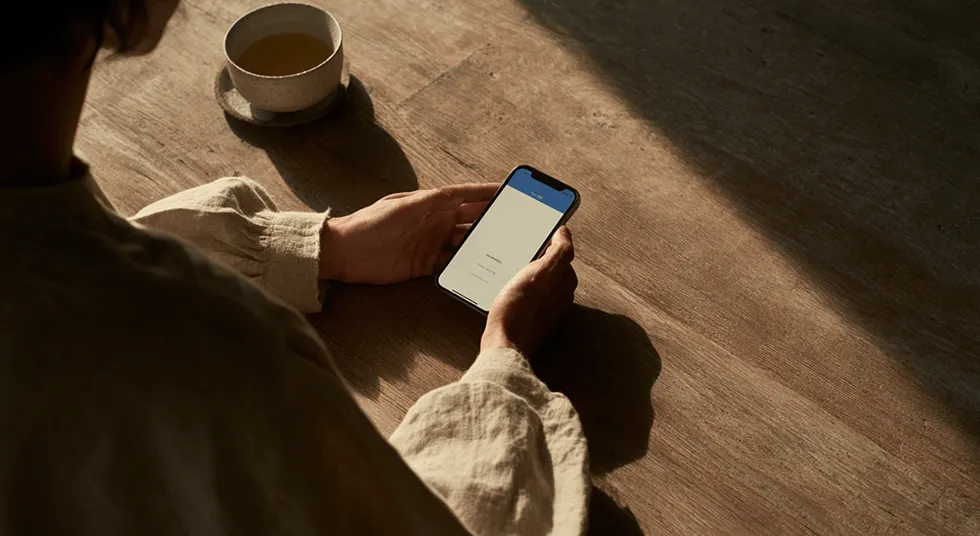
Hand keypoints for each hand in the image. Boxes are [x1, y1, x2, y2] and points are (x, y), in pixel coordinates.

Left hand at [319, 183, 498, 283]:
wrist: (344, 253)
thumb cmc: (369, 224)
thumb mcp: (401, 208)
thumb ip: (430, 202)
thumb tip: (457, 194)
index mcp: (431, 203)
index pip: (466, 195)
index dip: (487, 193)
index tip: (509, 191)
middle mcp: (434, 222)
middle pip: (470, 219)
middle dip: (492, 219)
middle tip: (516, 223)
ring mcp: (431, 244)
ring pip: (465, 242)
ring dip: (482, 244)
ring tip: (505, 247)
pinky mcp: (424, 265)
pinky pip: (452, 264)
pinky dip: (466, 265)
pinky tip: (481, 267)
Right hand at [482, 226, 577, 356]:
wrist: (504, 342)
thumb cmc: (519, 309)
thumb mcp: (541, 272)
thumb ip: (559, 251)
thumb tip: (565, 233)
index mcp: (566, 282)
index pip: (563, 253)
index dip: (549, 242)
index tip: (535, 235)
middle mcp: (561, 296)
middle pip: (552, 268)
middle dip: (538, 258)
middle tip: (520, 252)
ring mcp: (547, 309)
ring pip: (540, 282)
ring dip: (528, 274)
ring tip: (512, 270)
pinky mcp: (533, 318)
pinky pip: (530, 296)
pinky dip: (522, 289)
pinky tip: (509, 290)